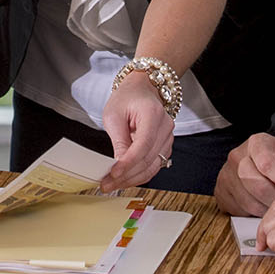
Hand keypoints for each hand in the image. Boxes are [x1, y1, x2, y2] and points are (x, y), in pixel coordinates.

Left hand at [99, 76, 175, 190]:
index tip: (113, 173)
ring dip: (132, 179)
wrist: (142, 89)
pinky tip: (124, 178)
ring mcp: (168, 137)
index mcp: (153, 114)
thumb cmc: (127, 98)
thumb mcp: (114, 114)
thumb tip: (118, 164)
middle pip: (148, 160)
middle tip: (106, 184)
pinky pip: (154, 165)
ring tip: (112, 184)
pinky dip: (139, 174)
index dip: (129, 162)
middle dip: (126, 176)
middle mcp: (165, 127)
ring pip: (152, 167)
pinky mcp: (165, 146)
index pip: (143, 144)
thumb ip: (118, 140)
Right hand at [212, 132, 274, 215]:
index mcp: (258, 143)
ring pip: (250, 201)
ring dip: (270, 209)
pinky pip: (242, 211)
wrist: (260, 167)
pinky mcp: (222, 193)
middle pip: (257, 184)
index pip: (267, 163)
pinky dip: (259, 214)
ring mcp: (228, 175)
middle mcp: (238, 156)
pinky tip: (267, 207)